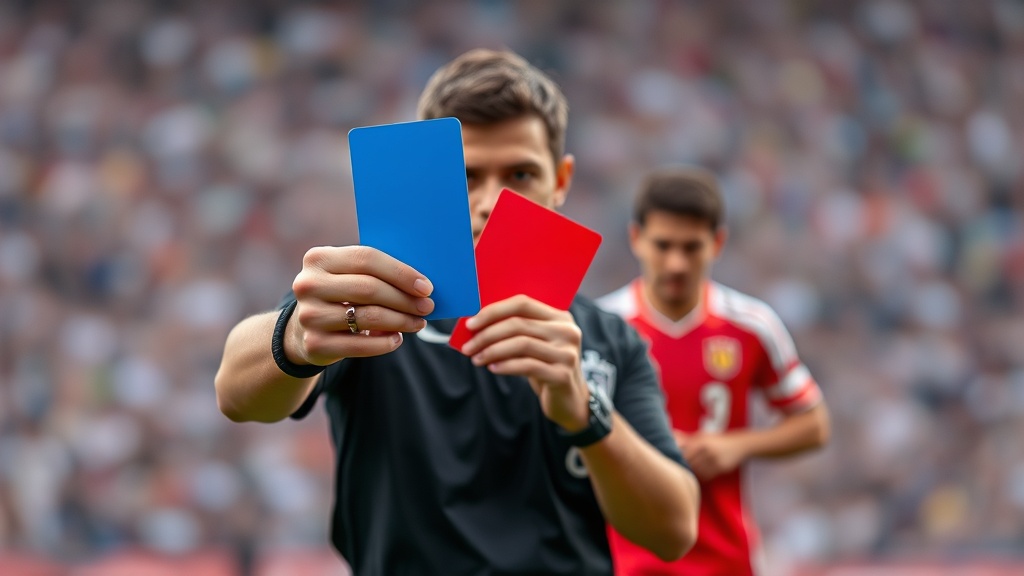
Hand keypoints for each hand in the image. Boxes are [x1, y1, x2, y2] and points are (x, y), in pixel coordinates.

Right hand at [287, 246, 434, 364]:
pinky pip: (360, 345)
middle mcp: (308, 285)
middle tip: (427, 307)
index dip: (400, 273)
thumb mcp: (347, 275)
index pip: (366, 258)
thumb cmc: (339, 295)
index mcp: (319, 258)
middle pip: (369, 288)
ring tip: (417, 323)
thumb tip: (420, 285)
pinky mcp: (314, 343)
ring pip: (368, 316)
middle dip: (404, 299)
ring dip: (400, 321)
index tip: (426, 287)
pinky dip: (385, 342)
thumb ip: (376, 273)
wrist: (302, 329)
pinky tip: (397, 338)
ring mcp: (309, 315)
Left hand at [459, 295, 589, 431]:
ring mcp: (567, 353)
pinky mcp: (562, 374)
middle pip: (519, 323)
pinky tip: (492, 368)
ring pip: (521, 343)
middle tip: (468, 346)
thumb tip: (476, 326)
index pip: (522, 304)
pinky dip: (505, 366)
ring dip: (492, 351)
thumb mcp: (535, 343)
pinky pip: (527, 365)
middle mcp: (567, 331)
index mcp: (559, 317)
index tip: (471, 324)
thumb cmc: (545, 366)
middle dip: (487, 334)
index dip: (493, 311)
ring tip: (476, 359)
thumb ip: (515, 331)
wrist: (569, 399)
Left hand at [677, 432, 746, 481]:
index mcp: (699, 440)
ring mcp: (714, 458)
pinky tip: (701, 475)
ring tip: (691, 474)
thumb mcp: (703, 436)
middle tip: (680, 472)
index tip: (674, 463)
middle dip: (684, 467)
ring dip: (693, 473)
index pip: (683, 453)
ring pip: (697, 470)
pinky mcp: (721, 467)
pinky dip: (702, 476)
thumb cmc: (717, 441)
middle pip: (689, 462)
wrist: (740, 445)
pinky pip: (707, 475)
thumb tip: (671, 433)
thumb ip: (686, 438)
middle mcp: (706, 448)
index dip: (677, 459)